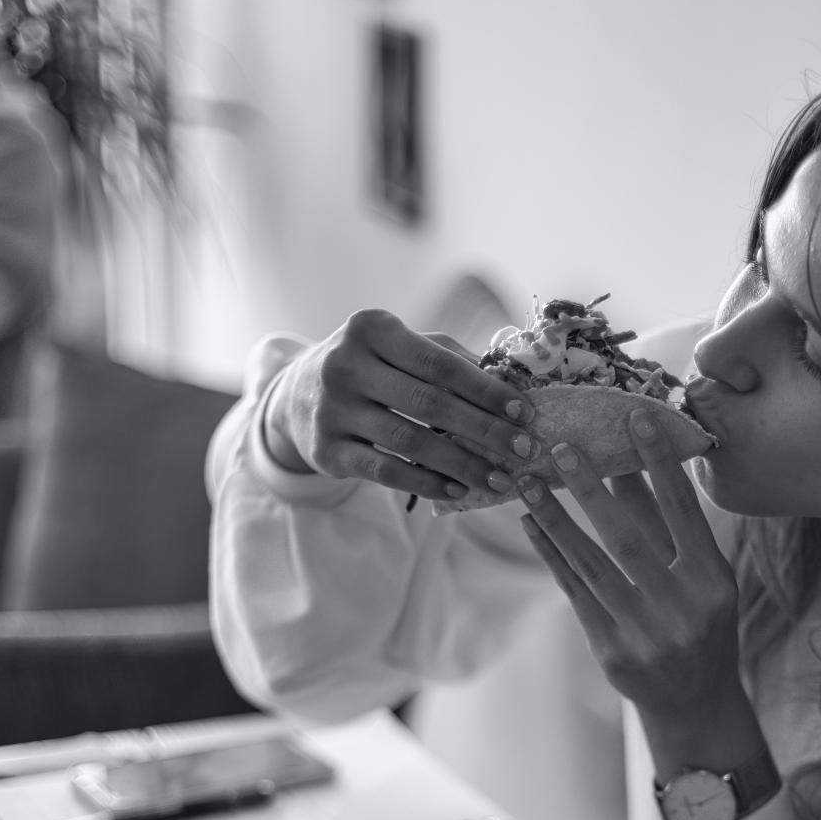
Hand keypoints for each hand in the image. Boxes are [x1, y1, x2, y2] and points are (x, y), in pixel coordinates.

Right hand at [262, 309, 539, 504]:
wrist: (296, 395)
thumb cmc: (371, 368)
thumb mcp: (399, 348)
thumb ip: (449, 358)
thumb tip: (513, 380)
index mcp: (371, 329)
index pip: (440, 363)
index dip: (486, 389)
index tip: (524, 412)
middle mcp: (345, 365)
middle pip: (430, 403)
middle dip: (485, 430)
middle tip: (524, 449)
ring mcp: (332, 410)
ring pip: (410, 441)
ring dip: (462, 464)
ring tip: (499, 479)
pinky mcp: (326, 451)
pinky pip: (386, 471)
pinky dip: (426, 482)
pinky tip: (457, 490)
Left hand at [517, 408, 764, 768]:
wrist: (694, 700)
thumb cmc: (699, 622)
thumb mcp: (700, 575)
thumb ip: (665, 524)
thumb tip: (628, 463)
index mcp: (713, 581)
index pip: (683, 511)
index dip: (660, 463)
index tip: (636, 417)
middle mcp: (682, 608)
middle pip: (628, 537)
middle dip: (591, 488)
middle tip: (560, 447)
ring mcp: (645, 633)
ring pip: (591, 564)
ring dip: (555, 519)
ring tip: (528, 483)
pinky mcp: (611, 651)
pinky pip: (574, 592)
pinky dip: (552, 555)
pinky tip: (532, 525)